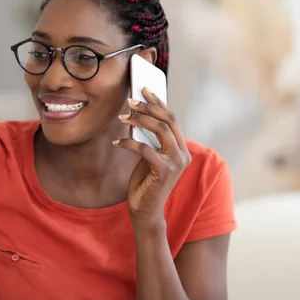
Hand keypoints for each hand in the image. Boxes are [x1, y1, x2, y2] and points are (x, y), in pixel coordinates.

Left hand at [113, 88, 191, 223]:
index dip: (158, 102)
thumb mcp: (148, 156)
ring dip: (138, 120)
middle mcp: (182, 153)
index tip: (144, 89)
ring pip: (159, 130)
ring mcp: (176, 162)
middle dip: (147, 107)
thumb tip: (136, 116)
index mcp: (181, 147)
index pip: (171, 118)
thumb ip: (148, 139)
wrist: (146, 210)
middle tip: (129, 101)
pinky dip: (128, 143)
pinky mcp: (164, 171)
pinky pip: (145, 148)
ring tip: (121, 118)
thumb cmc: (145, 182)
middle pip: (167, 120)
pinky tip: (116, 142)